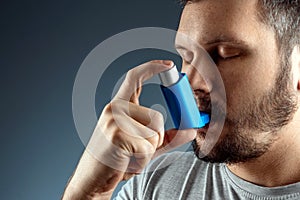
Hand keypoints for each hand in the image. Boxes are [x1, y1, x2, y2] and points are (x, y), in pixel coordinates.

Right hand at [62, 60, 196, 199]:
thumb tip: (191, 130)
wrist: (93, 179)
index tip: (168, 65)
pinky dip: (143, 160)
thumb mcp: (144, 146)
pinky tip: (127, 162)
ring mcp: (114, 121)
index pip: (134, 78)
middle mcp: (114, 109)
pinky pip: (147, 147)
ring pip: (154, 132)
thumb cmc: (118, 159)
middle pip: (156, 116)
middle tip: (141, 150)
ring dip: (149, 150)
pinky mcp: (116, 135)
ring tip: (131, 156)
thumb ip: (168, 138)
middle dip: (158, 137)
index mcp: (119, 106)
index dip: (151, 67)